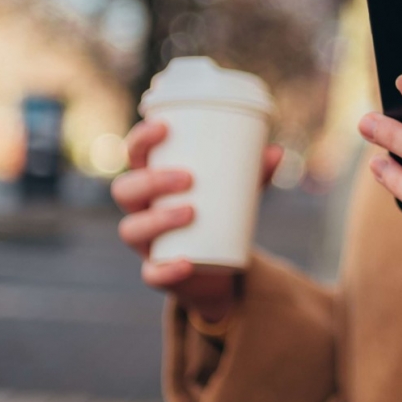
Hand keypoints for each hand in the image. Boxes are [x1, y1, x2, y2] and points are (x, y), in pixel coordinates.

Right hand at [112, 118, 283, 323]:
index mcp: (152, 182)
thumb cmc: (218, 215)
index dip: (141, 139)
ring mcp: (145, 243)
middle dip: (151, 180)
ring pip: (131, 229)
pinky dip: (166, 269)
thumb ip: (254, 173)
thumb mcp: (236, 193)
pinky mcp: (156, 273)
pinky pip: (151, 274)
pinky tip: (185, 263)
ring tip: (191, 211)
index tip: (163, 127)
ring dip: (157, 219)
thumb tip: (276, 152)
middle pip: (125, 190)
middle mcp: (140, 210)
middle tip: (188, 177)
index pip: (134, 155)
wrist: (218, 270)